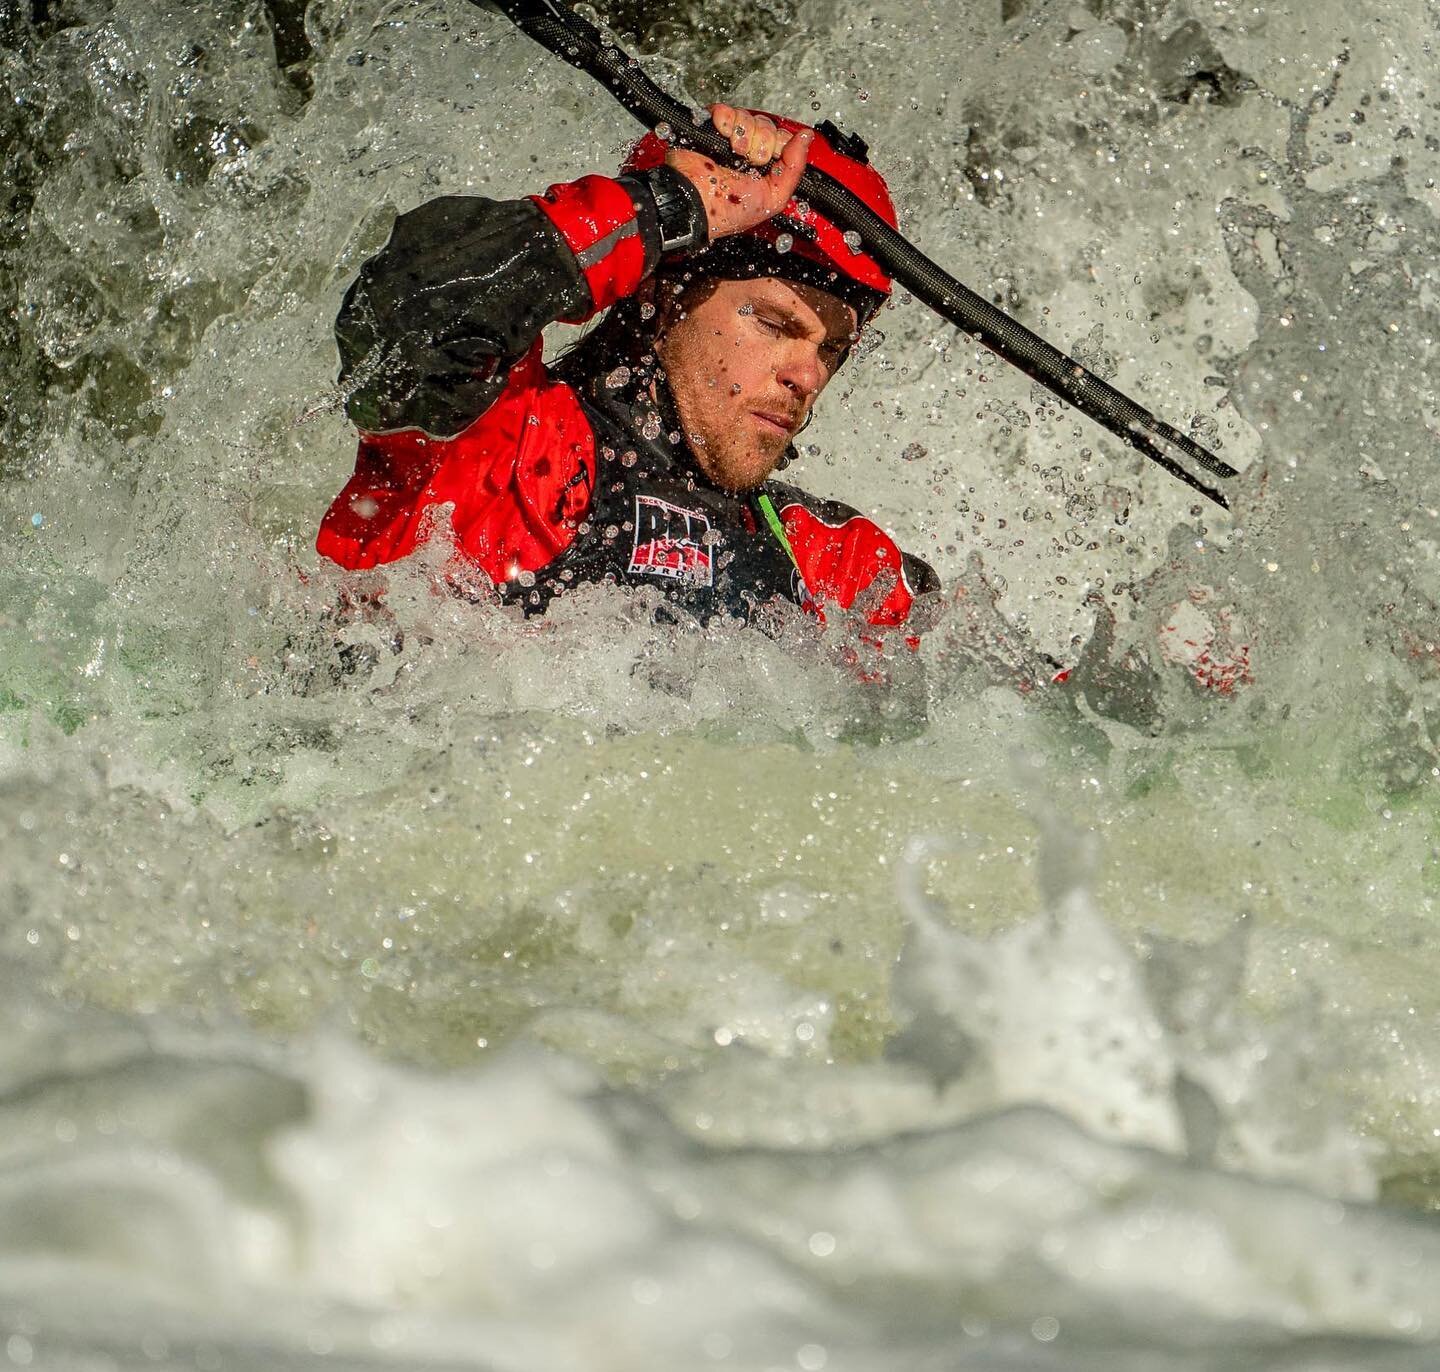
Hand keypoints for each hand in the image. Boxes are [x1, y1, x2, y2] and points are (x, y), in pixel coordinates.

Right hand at [665, 104, 812, 240]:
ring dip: (744, 134)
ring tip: (734, 152)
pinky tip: (724, 134)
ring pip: (750, 118)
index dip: (782, 144)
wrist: (694, 202)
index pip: (783, 140)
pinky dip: (728, 119)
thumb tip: (806, 137)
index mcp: (762, 170)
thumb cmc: (726, 211)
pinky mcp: (711, 128)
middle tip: (752, 159)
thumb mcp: (773, 199)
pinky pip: (728, 111)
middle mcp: (747, 153)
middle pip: (768, 126)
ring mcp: (729, 139)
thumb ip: (794, 169)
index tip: (774, 157)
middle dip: (763, 142)